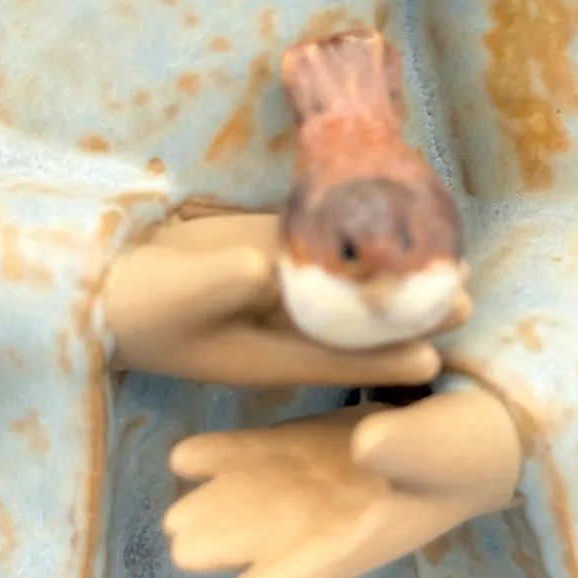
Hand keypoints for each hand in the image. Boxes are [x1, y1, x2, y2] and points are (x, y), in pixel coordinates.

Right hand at [102, 212, 470, 386]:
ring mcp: (280, 284)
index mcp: (268, 353)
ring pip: (346, 278)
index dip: (384, 359)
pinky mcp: (269, 247)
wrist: (110, 279)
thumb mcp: (176, 297)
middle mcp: (285, 323)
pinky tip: (392, 218)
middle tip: (466, 298)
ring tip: (448, 256)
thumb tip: (270, 268)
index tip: (434, 359)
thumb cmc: (139, 305)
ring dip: (393, 269)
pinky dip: (353, 232)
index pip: (337, 359)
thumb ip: (221, 283)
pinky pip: (319, 241)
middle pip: (357, 319)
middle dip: (408, 310)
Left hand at [163, 387, 521, 577]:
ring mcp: (312, 481)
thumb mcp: (445, 443)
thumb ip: (408, 447)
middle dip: (230, 547)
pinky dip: (220, 458)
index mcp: (373, 528)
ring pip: (256, 500)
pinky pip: (256, 455)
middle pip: (274, 538)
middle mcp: (332, 514)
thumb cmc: (464, 446)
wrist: (465, 423)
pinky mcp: (303, 445)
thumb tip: (364, 445)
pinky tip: (182, 458)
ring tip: (173, 519)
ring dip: (214, 511)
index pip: (326, 562)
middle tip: (184, 551)